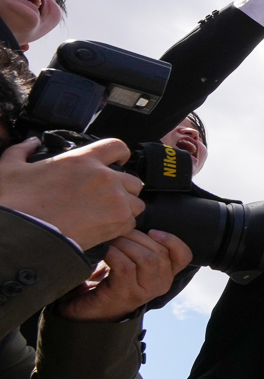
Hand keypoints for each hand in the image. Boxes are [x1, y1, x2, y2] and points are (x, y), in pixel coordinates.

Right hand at [0, 138, 143, 249]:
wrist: (22, 235)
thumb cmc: (16, 202)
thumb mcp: (9, 168)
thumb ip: (22, 151)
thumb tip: (31, 143)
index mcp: (82, 159)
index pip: (117, 147)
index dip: (120, 154)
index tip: (119, 161)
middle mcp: (104, 177)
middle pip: (133, 179)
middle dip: (123, 187)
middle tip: (107, 196)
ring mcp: (114, 200)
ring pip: (136, 202)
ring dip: (125, 207)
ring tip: (106, 214)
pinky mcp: (117, 223)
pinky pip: (131, 223)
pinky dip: (121, 226)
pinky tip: (104, 228)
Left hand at [57, 229, 192, 321]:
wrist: (88, 305)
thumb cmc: (111, 278)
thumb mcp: (134, 261)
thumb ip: (144, 246)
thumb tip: (138, 217)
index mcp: (166, 274)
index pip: (183, 256)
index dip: (172, 240)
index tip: (153, 231)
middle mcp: (160, 284)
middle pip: (159, 253)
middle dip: (136, 236)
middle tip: (117, 231)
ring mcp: (144, 291)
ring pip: (146, 259)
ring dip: (125, 244)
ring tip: (110, 240)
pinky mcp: (125, 293)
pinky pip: (126, 267)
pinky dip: (114, 254)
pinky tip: (104, 251)